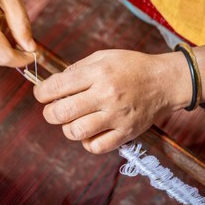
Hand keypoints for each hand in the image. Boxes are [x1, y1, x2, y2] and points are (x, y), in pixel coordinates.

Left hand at [34, 49, 190, 153]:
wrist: (164, 82)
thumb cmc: (131, 66)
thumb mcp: (103, 57)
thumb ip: (77, 69)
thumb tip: (54, 84)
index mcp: (98, 73)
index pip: (57, 86)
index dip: (41, 92)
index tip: (41, 94)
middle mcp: (106, 95)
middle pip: (62, 112)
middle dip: (49, 113)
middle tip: (53, 110)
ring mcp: (116, 117)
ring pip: (76, 132)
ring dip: (67, 128)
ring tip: (72, 120)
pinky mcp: (126, 133)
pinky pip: (96, 147)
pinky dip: (86, 142)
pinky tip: (89, 132)